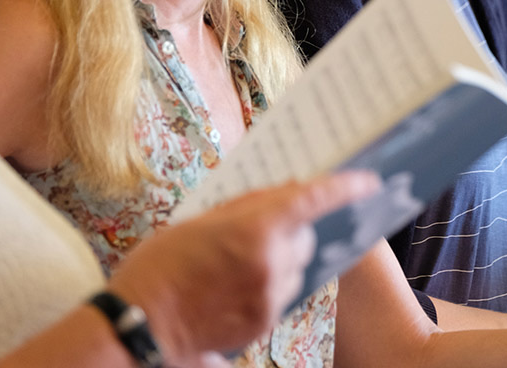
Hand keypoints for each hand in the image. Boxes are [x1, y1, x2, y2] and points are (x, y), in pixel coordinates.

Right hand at [107, 170, 380, 362]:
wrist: (138, 325)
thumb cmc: (161, 266)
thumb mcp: (200, 220)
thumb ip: (248, 206)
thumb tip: (286, 192)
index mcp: (255, 228)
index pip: (314, 200)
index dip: (345, 187)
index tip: (368, 181)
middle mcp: (271, 262)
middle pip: (306, 236)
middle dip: (292, 229)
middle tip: (257, 231)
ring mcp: (269, 297)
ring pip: (296, 267)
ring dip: (280, 259)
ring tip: (236, 265)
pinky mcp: (263, 324)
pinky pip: (282, 293)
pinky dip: (269, 284)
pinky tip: (233, 287)